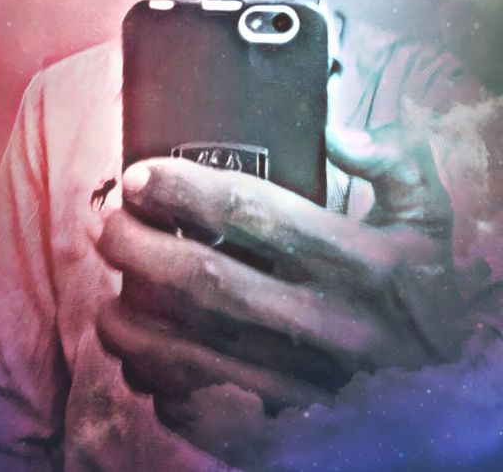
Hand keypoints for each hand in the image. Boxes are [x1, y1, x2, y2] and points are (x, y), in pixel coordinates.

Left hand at [96, 125, 468, 459]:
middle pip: (210, 282)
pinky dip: (167, 388)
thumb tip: (336, 132)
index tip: (141, 175)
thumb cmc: (422, 284)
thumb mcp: (428, 216)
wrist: (445, 378)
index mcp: (360, 261)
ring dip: (136, 326)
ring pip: (197, 350)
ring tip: (108, 299)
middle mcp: (328, 320)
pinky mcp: (293, 421)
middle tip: (109, 225)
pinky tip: (141, 365)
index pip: (257, 213)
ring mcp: (306, 377)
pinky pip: (214, 409)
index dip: (189, 190)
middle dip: (142, 250)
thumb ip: (395, 163)